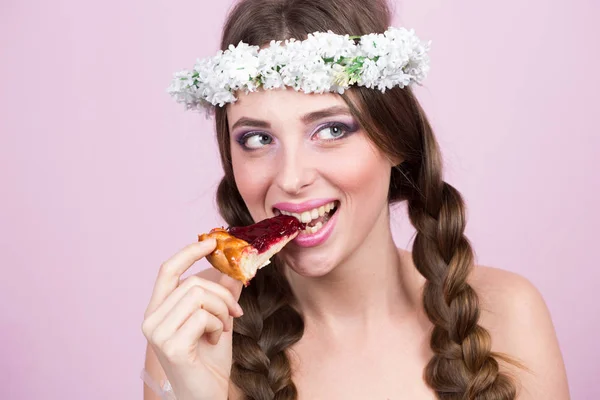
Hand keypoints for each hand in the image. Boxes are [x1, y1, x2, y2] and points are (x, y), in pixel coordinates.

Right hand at [142, 238, 243, 399]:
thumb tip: (234, 268)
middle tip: (235, 312)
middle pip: (193, 283)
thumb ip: (222, 294)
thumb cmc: (209, 362)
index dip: (189, 252)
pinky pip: (203, 316)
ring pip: (199, 296)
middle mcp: (151, 319)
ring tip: (222, 329)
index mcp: (158, 310)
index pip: (168, 270)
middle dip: (222, 295)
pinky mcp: (170, 345)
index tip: (213, 241)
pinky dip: (218, 326)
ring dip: (222, 311)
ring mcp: (157, 333)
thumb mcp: (219, 320)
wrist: (207, 395)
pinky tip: (215, 341)